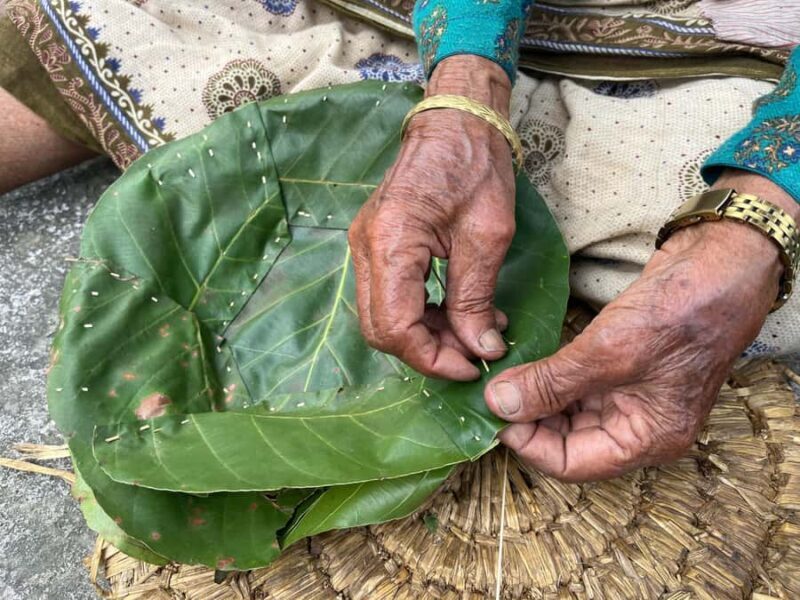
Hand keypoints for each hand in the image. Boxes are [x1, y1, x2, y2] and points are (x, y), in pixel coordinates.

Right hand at [348, 56, 515, 379]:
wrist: (454, 122)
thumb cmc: (475, 167)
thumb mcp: (487, 236)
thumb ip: (476, 298)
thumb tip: (480, 349)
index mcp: (391, 242)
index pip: (395, 327)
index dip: (431, 358)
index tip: (472, 367)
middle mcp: (366, 248)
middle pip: (379, 330)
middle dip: (427, 351)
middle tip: (474, 352)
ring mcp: (364, 247)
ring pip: (382, 318)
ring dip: (426, 335)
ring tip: (477, 329)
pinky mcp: (374, 246)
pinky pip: (388, 297)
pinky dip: (421, 314)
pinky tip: (458, 310)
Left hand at [484, 171, 799, 481]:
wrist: (721, 262)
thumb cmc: (676, 314)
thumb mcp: (607, 353)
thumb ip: (552, 384)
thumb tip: (499, 404)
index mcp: (647, 439)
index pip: (573, 464)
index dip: (529, 444)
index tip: (495, 414)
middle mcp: (639, 424)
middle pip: (569, 439)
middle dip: (529, 419)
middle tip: (491, 392)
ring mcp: (632, 394)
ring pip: (570, 411)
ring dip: (536, 396)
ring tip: (502, 377)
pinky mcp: (623, 365)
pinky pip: (578, 384)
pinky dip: (551, 376)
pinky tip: (526, 363)